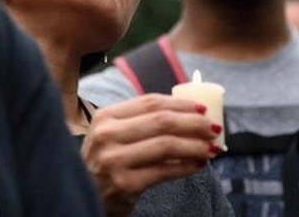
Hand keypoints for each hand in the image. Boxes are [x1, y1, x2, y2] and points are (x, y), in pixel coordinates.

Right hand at [81, 94, 221, 216]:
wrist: (85, 195)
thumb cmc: (106, 162)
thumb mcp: (112, 135)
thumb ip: (139, 121)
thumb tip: (189, 111)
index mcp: (105, 117)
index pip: (150, 102)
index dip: (181, 104)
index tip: (203, 108)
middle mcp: (107, 136)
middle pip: (162, 121)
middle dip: (194, 123)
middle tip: (214, 128)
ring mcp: (114, 161)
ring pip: (167, 145)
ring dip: (195, 145)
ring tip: (211, 148)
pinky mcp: (125, 185)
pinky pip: (165, 171)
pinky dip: (187, 166)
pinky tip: (198, 165)